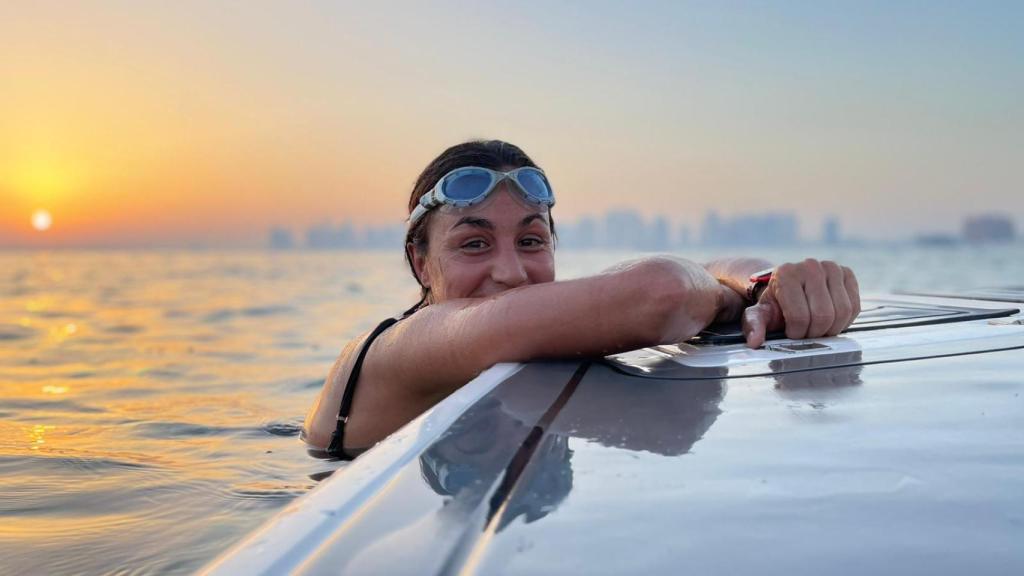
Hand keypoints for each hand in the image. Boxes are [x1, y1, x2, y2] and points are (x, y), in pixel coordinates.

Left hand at [741, 259, 860, 348]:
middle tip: (807, 333)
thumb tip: (754, 342)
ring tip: (817, 328)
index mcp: (786, 274)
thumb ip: (754, 326)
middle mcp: (810, 266)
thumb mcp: (759, 314)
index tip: (791, 333)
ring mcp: (831, 267)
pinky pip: (855, 307)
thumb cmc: (776, 304)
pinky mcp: (847, 273)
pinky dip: (845, 320)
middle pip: (824, 316)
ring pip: (842, 312)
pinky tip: (831, 320)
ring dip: (831, 328)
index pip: (800, 317)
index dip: (798, 333)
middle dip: (815, 333)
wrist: (790, 288)